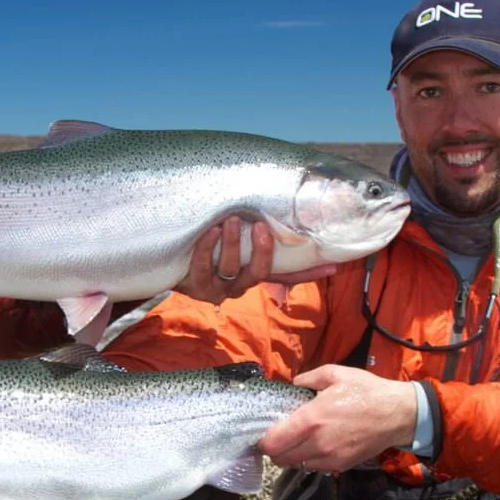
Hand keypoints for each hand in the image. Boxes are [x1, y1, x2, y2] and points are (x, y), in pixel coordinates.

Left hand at [176, 217, 337, 304]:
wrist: (168, 262)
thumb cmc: (209, 247)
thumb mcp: (236, 242)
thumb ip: (258, 232)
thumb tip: (291, 211)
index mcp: (254, 275)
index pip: (288, 275)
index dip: (309, 273)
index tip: (331, 265)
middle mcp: (238, 286)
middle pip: (259, 273)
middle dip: (262, 250)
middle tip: (260, 225)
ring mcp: (216, 288)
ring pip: (231, 269)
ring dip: (232, 243)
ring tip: (230, 219)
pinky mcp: (194, 286)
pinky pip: (203, 266)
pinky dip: (207, 247)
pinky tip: (210, 230)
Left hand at [257, 365, 419, 472]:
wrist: (398, 414)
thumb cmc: (367, 391)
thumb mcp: (335, 374)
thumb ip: (308, 378)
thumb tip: (294, 385)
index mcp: (311, 420)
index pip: (273, 443)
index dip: (263, 440)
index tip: (264, 432)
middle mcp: (317, 443)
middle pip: (280, 459)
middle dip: (275, 449)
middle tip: (280, 437)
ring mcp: (329, 458)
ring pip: (296, 465)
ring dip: (292, 456)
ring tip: (298, 441)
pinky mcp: (341, 465)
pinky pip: (315, 468)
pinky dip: (310, 460)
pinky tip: (316, 446)